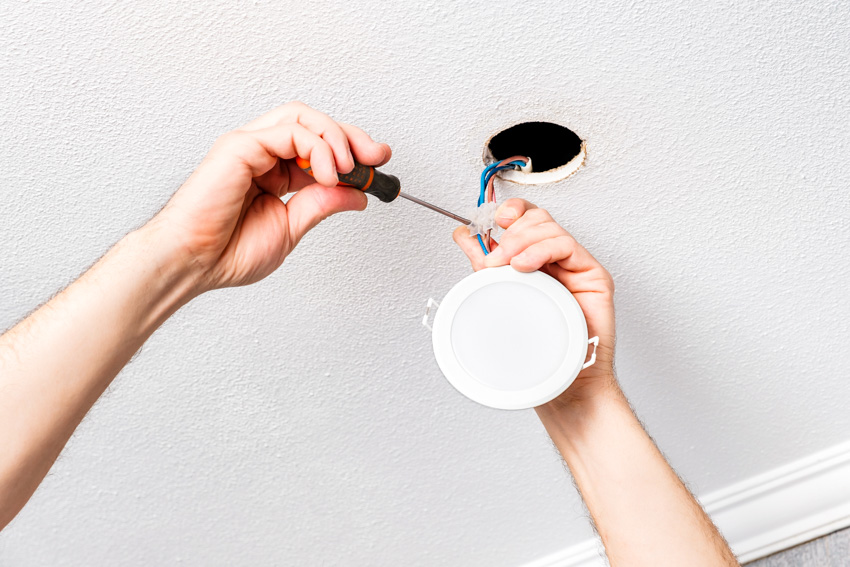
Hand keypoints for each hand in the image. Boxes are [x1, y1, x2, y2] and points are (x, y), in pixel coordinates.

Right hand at [149, 102, 390, 292]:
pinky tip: (327, 172)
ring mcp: (250, 147)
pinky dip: (316, 147)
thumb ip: (322, 204)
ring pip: (302, 118)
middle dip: (352, 136)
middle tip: (375, 157)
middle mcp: (262, 154)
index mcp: (274, 172)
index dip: (352, 150)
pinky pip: (287, 131)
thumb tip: (357, 193)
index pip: (319, 146)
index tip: (378, 164)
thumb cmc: (227, 251)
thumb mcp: (292, 228)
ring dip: (335, 139)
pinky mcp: (239, 146)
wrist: (193, 263)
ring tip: (348, 169)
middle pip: (313, 123)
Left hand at [452, 199, 615, 408]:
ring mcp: (575, 265)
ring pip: (550, 227)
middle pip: (537, 218)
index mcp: (535, 260)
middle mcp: (556, 259)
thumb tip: (463, 235)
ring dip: (521, 240)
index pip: (525, 219)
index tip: (489, 219)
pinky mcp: (593, 275)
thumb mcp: (501, 295)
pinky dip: (541, 250)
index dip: (510, 210)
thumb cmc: (539, 348)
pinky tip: (525, 265)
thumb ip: (484, 264)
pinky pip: (568, 246)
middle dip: (511, 231)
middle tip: (494, 257)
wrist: (565, 382)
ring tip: (507, 265)